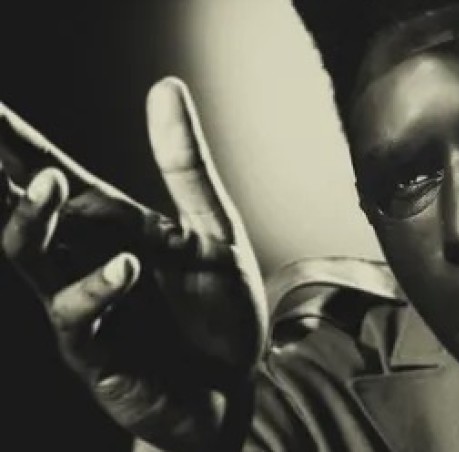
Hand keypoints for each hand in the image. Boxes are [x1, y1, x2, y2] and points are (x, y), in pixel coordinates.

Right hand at [0, 78, 267, 450]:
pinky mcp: (96, 351)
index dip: (15, 141)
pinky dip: (97, 289)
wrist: (240, 382)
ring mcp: (87, 307)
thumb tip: (166, 84)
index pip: (52, 173)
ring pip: (33, 260)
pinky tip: (125, 266)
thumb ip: (185, 166)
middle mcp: (87, 261)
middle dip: (1, 175)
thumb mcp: (214, 230)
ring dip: (34, 220)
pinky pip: (79, 316)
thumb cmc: (221, 309)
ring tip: (50, 182)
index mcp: (113, 228)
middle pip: (27, 211)